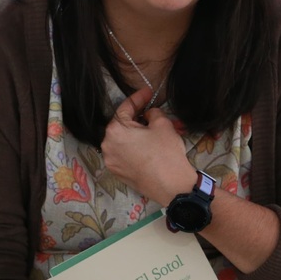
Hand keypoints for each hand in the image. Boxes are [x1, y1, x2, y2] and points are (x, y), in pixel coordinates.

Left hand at [101, 87, 196, 205]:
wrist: (172, 187)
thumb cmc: (166, 153)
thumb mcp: (163, 124)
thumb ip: (152, 113)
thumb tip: (148, 114)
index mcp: (115, 131)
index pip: (126, 108)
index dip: (139, 98)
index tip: (148, 92)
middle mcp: (107, 146)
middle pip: (124, 125)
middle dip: (141, 118)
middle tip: (155, 112)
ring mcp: (112, 161)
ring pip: (126, 140)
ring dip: (141, 133)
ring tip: (158, 130)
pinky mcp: (118, 173)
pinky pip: (126, 153)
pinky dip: (137, 147)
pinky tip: (151, 145)